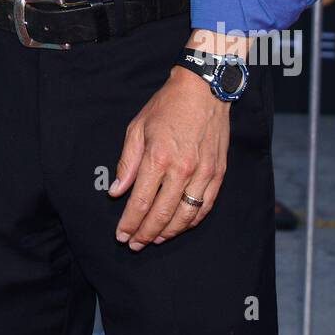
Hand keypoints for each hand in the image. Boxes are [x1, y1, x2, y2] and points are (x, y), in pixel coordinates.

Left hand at [107, 65, 229, 247]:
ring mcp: (203, 173)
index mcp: (158, 157)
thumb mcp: (137, 128)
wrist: (203, 90)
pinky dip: (191, 222)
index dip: (130, 222)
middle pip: (162, 214)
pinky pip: (205, 207)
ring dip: (168, 233)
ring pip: (185, 216)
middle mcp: (182, 169)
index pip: (141, 201)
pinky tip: (178, 227)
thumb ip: (127, 163)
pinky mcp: (218, 173)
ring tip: (154, 239)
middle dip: (145, 233)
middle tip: (133, 244)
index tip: (121, 234)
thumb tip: (116, 192)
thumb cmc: (166, 107)